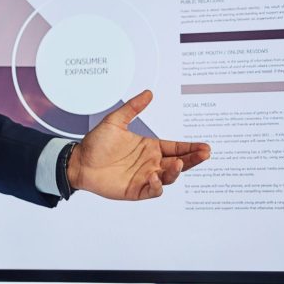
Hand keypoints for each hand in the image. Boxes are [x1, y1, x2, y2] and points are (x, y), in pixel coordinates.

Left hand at [70, 89, 211, 199]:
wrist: (78, 161)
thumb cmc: (96, 143)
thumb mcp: (115, 121)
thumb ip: (132, 108)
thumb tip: (149, 92)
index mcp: (151, 147)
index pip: (177, 147)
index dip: (191, 147)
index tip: (205, 146)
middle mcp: (151, 163)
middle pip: (179, 163)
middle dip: (193, 159)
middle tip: (205, 153)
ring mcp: (145, 177)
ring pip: (169, 177)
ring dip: (176, 172)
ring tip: (179, 163)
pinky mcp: (136, 190)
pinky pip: (152, 191)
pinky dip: (157, 186)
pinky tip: (155, 178)